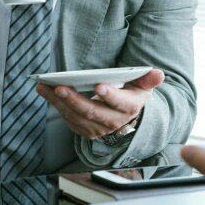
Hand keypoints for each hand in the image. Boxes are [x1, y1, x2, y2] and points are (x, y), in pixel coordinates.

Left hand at [36, 69, 164, 139]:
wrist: (125, 114)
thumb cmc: (132, 93)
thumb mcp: (143, 85)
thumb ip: (149, 79)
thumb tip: (159, 74)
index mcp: (129, 107)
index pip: (120, 103)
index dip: (110, 95)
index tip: (98, 86)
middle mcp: (113, 122)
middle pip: (92, 112)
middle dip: (75, 100)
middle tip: (60, 87)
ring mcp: (98, 128)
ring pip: (76, 117)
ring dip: (59, 102)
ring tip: (45, 86)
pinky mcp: (85, 130)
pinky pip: (69, 119)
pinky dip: (57, 106)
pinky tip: (47, 92)